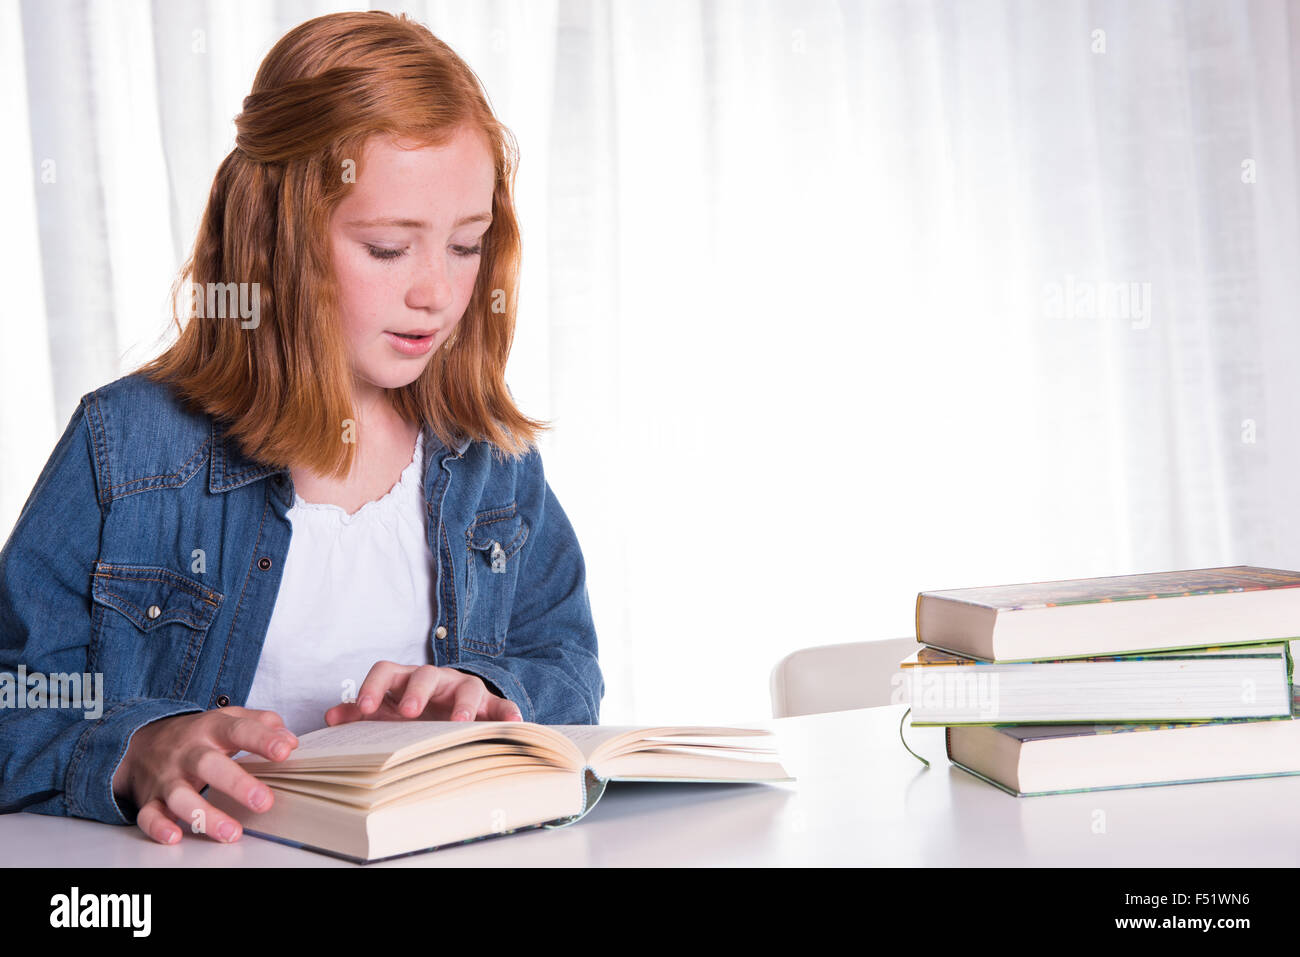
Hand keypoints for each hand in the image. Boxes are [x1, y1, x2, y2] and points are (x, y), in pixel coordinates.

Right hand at [111, 707, 298, 845]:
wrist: (142, 741)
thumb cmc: (198, 734)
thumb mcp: (228, 718)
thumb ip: (262, 724)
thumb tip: (290, 740)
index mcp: (211, 729)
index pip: (238, 730)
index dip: (262, 739)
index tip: (284, 751)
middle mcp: (188, 753)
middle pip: (208, 765)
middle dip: (237, 784)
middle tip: (263, 801)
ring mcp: (168, 777)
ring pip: (180, 796)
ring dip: (205, 815)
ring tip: (232, 832)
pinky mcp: (151, 798)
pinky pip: (148, 815)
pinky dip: (158, 827)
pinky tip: (175, 836)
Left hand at [323, 662, 523, 725]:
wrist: (452, 711)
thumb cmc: (414, 712)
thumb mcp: (386, 712)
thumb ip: (360, 714)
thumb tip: (331, 716)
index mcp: (405, 679)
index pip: (387, 671)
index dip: (373, 687)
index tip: (362, 708)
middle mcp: (435, 679)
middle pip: (426, 674)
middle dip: (417, 691)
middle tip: (408, 712)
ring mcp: (464, 689)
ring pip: (466, 686)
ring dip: (463, 703)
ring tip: (460, 721)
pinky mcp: (489, 704)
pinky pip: (501, 705)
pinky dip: (507, 712)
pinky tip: (513, 724)